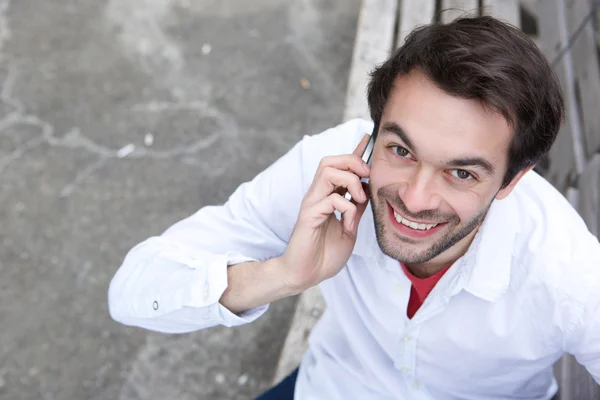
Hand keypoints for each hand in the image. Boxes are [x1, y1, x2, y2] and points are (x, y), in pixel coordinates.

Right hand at [280, 134, 371, 290]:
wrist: (306, 274)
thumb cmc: (325, 254)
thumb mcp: (350, 228)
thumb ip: (356, 208)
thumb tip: (366, 190)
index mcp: (328, 197)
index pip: (340, 167)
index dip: (355, 151)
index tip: (369, 138)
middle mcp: (317, 195)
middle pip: (330, 160)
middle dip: (353, 161)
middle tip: (367, 177)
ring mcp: (312, 203)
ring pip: (328, 171)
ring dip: (350, 181)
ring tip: (360, 199)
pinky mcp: (309, 215)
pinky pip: (331, 199)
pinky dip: (347, 208)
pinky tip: (348, 224)